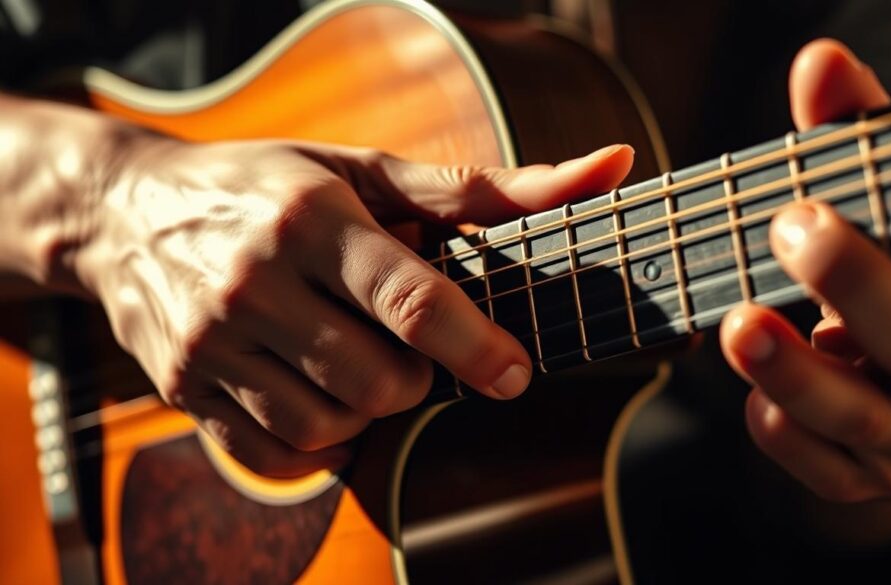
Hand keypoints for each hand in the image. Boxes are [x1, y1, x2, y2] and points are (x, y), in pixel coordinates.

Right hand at [74, 136, 632, 476]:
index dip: (477, 346)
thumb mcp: (363, 170)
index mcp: (310, 219)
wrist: (125, 213)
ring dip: (368, 406)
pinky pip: (278, 455)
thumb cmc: (266, 185)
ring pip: (333, 424)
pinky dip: (317, 439)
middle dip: (417, 375)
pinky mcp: (184, 389)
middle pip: (381, 380)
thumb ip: (485, 187)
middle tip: (403, 343)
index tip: (514, 372)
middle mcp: (255, 282)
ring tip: (354, 359)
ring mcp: (212, 343)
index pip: (410, 301)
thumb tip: (608, 168)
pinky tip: (317, 393)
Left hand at [720, 40, 890, 513]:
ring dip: (796, 373)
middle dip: (855, 282)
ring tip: (740, 325)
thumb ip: (858, 146)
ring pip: (862, 416)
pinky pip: (822, 466)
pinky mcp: (863, 476)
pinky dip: (782, 433)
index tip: (882, 165)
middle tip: (794, 225)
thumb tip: (820, 62)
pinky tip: (755, 401)